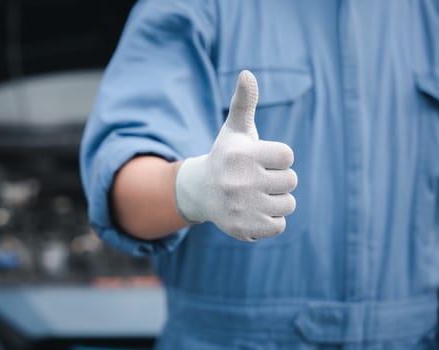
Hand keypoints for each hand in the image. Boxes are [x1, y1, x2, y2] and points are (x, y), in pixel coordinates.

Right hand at [175, 70, 296, 240]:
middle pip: (290, 181)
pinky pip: (279, 225)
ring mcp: (241, 207)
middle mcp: (240, 181)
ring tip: (254, 196)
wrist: (202, 193)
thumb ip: (245, 101)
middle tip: (254, 179)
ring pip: (288, 204)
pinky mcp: (243, 229)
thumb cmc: (228, 157)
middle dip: (277, 180)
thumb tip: (247, 73)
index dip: (277, 158)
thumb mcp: (235, 129)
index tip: (259, 160)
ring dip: (276, 201)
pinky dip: (270, 221)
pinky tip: (252, 212)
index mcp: (242, 154)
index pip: (288, 157)